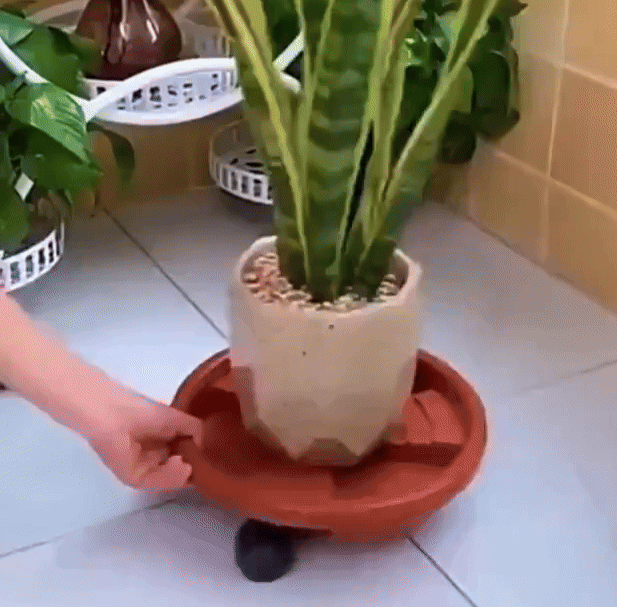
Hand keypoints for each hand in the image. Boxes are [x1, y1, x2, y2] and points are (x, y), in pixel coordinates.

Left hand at [82, 391, 203, 491]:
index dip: (199, 457)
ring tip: (189, 466)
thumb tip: (209, 443)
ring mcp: (143, 468)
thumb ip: (195, 429)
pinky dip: (170, 478)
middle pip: (177, 470)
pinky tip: (181, 467)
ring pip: (167, 479)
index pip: (185, 454)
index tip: (214, 458)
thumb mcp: (177, 417)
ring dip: (181, 475)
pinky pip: (154, 482)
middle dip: (192, 470)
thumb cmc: (143, 410)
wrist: (112, 413)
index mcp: (163, 440)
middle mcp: (154, 455)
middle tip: (205, 466)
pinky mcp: (132, 477)